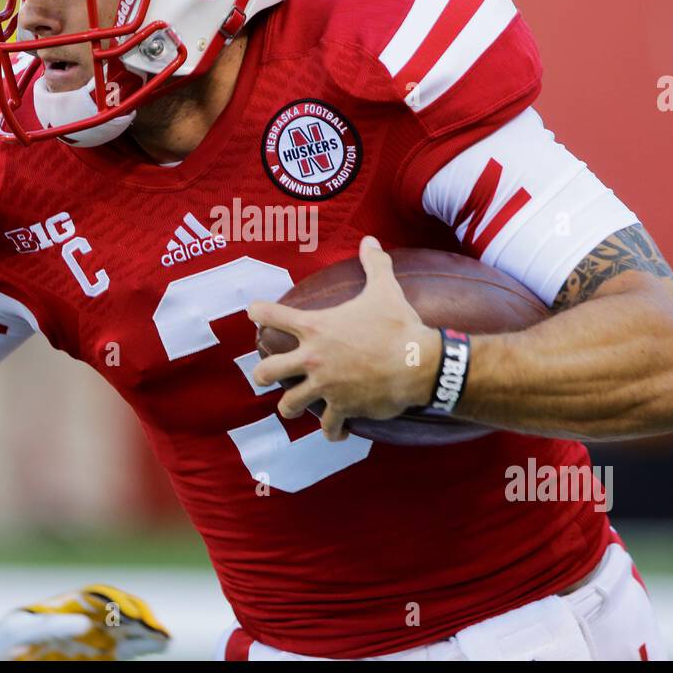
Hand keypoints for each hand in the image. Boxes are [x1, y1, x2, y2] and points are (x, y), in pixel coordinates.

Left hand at [0, 584, 170, 660]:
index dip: (118, 604)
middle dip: (140, 616)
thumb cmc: (12, 636)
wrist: (3, 653)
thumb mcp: (26, 630)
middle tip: (155, 628)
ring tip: (164, 637)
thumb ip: (54, 625)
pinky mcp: (101, 650)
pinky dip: (144, 644)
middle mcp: (88, 614)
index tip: (132, 615)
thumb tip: (86, 624)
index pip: (100, 598)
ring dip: (147, 630)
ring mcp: (96, 632)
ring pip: (129, 626)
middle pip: (120, 609)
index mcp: (71, 603)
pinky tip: (161, 643)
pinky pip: (127, 645)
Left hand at [249, 236, 439, 440]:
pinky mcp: (342, 408)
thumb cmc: (399, 326)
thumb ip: (374, 264)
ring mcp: (325, 387)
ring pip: (290, 405)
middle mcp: (312, 359)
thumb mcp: (385, 290)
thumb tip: (371, 240)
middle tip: (264, 375)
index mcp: (315, 328)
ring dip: (290, 408)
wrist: (418, 364)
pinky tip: (333, 431)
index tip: (254, 312)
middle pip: (267, 371)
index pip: (272, 316)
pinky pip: (327, 426)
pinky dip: (330, 430)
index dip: (258, 312)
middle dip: (262, 375)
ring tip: (292, 408)